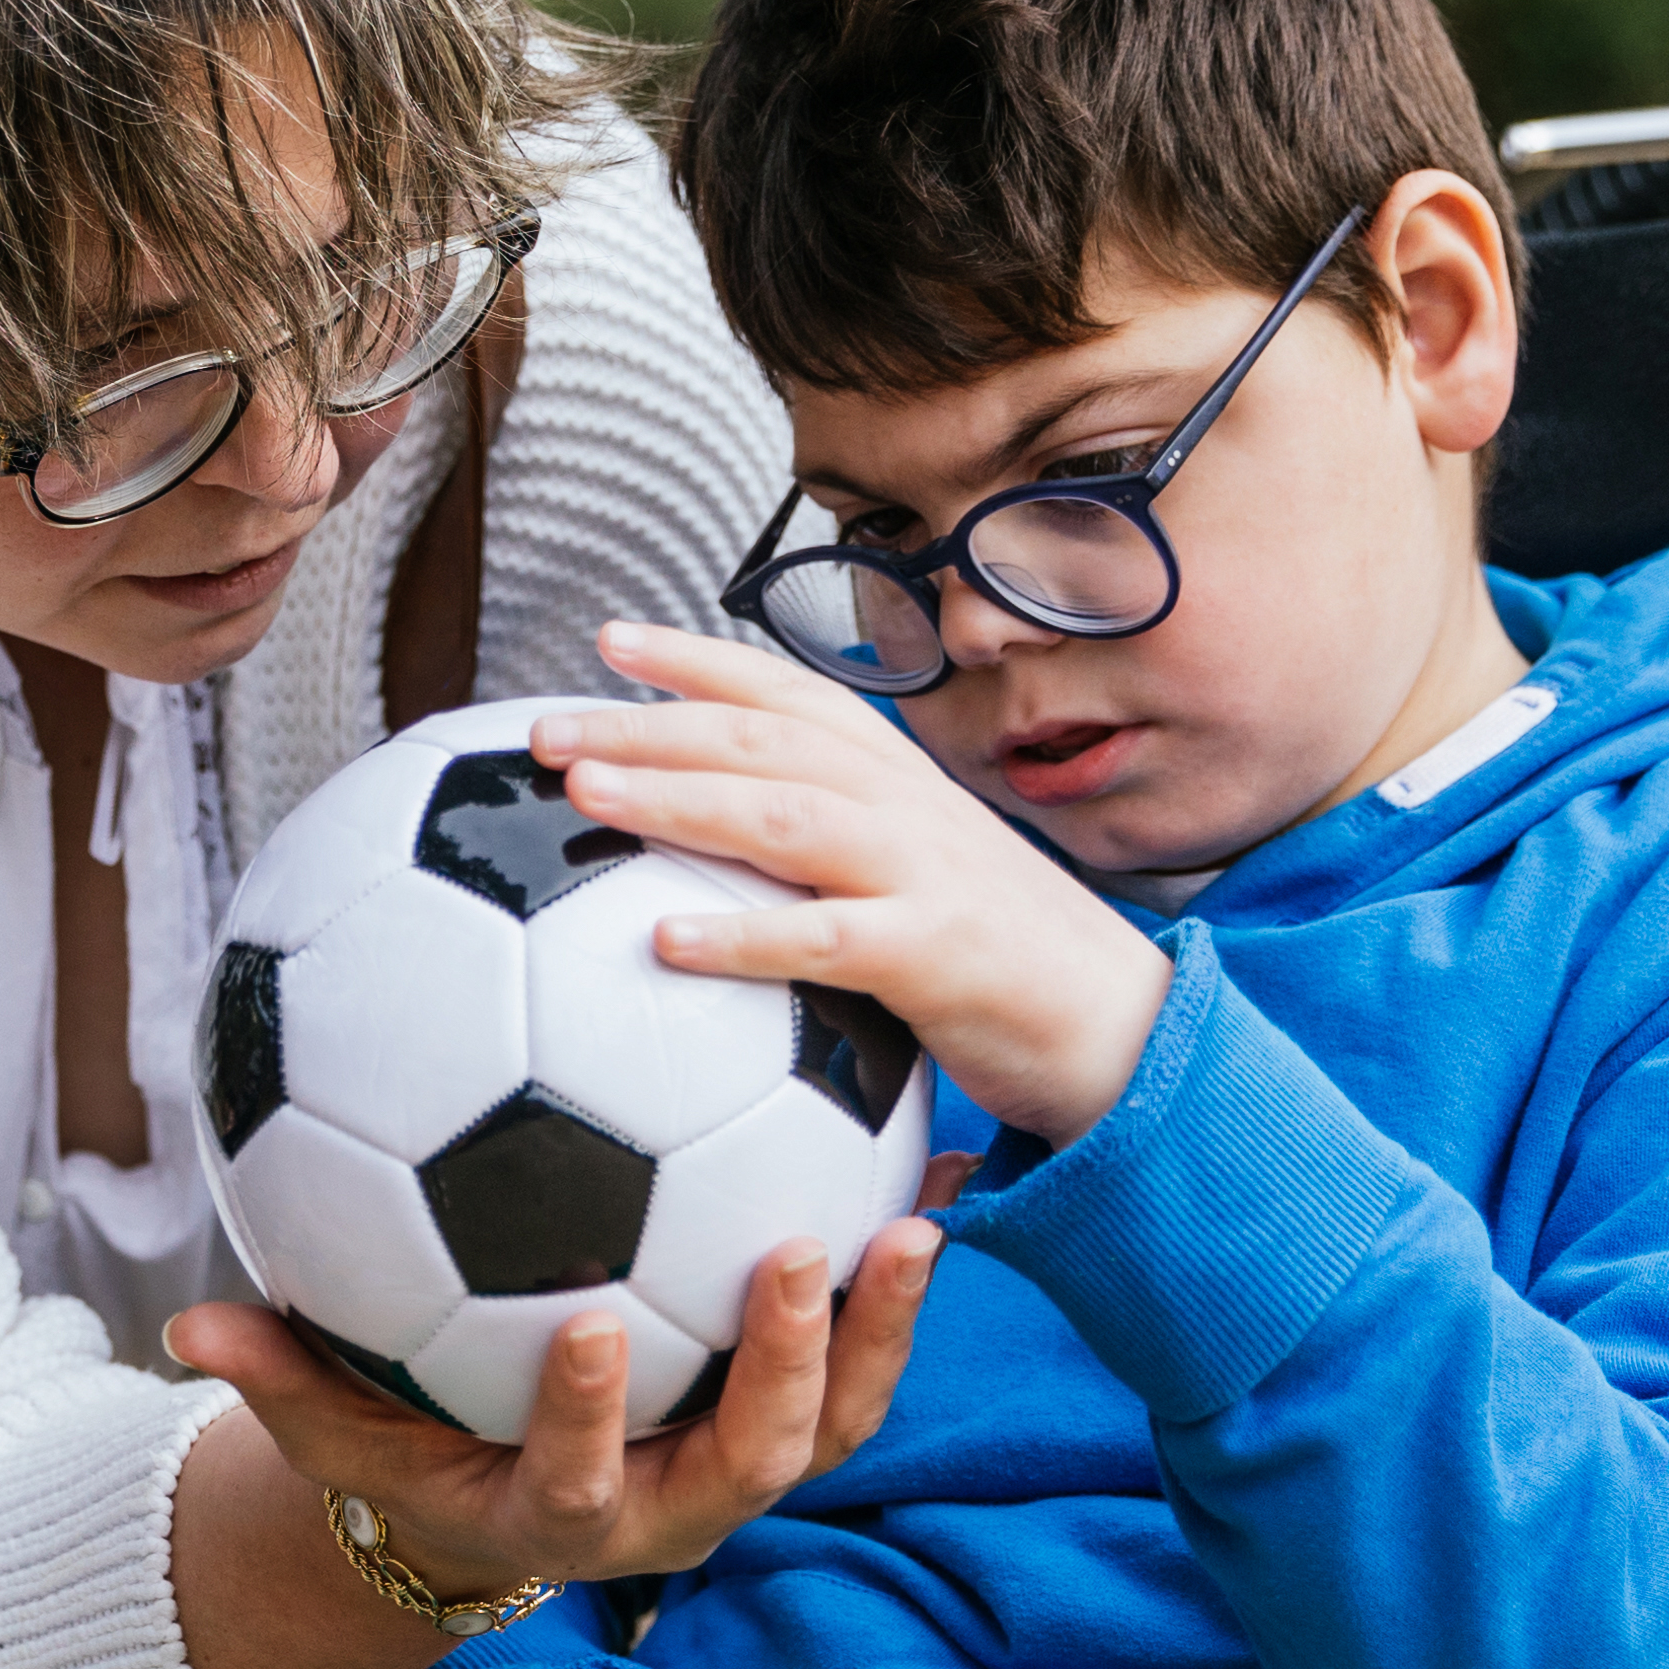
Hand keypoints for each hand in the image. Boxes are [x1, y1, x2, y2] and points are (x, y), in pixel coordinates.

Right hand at [168, 1221, 933, 1607]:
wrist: (504, 1520)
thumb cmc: (414, 1459)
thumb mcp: (341, 1439)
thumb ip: (280, 1384)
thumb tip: (188, 1329)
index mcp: (565, 1517)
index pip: (580, 1476)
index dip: (587, 1411)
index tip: (589, 1322)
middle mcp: (674, 1511)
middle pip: (754, 1461)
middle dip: (784, 1367)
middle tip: (797, 1254)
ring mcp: (744, 1477)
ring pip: (838, 1426)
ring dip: (882, 1333)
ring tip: (913, 1224)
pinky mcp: (794, 1431)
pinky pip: (868, 1372)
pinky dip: (904, 1295)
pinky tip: (941, 1181)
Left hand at [540, 624, 1176, 1147]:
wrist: (1122, 1027)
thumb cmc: (998, 960)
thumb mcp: (915, 877)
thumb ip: (832, 853)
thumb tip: (718, 854)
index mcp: (896, 779)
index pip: (787, 693)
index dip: (698, 660)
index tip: (608, 641)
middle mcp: (906, 804)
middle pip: (761, 739)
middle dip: (649, 723)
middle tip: (546, 730)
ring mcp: (924, 872)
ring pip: (784, 814)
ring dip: (677, 797)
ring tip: (585, 795)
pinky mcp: (938, 953)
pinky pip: (827, 940)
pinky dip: (744, 937)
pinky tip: (664, 943)